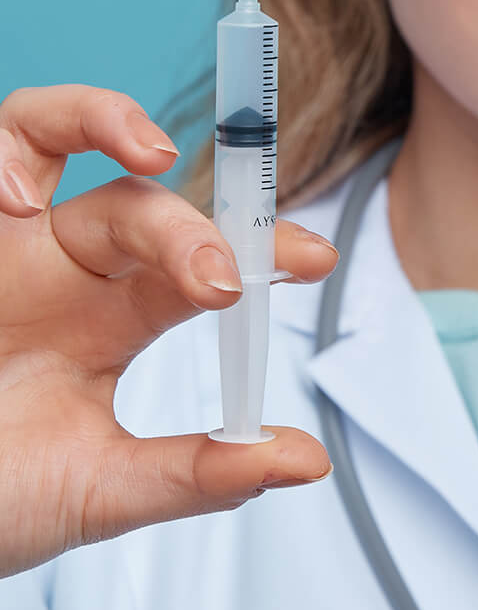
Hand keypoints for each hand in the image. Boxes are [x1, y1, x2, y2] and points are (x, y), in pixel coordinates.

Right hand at [0, 85, 340, 578]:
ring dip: (99, 118)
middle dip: (189, 231)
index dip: (259, 249)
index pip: (199, 261)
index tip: (315, 257)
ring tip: (150, 149)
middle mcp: (59, 267)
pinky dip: (0, 158)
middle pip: (139, 205)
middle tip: (216, 280)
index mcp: (108, 319)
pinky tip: (18, 198)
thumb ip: (195, 474)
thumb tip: (307, 462)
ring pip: (48, 135)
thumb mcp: (95, 491)